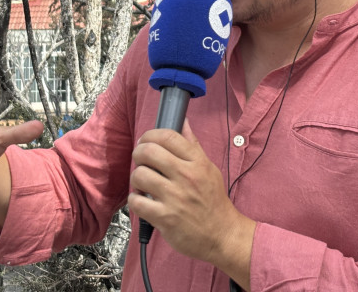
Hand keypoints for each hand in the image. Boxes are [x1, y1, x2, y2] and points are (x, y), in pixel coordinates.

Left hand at [128, 120, 254, 287]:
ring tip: (143, 184)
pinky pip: (137, 202)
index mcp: (197, 162)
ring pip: (139, 175)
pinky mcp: (165, 218)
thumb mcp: (209, 169)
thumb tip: (183, 122)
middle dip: (138, 153)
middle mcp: (186, 176)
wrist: (223, 235)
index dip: (150, 135)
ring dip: (136, 179)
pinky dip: (135, 200)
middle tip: (141, 161)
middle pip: (149, 151)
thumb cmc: (214, 201)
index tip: (146, 141)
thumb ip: (193, 145)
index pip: (168, 136)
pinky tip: (142, 201)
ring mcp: (175, 197)